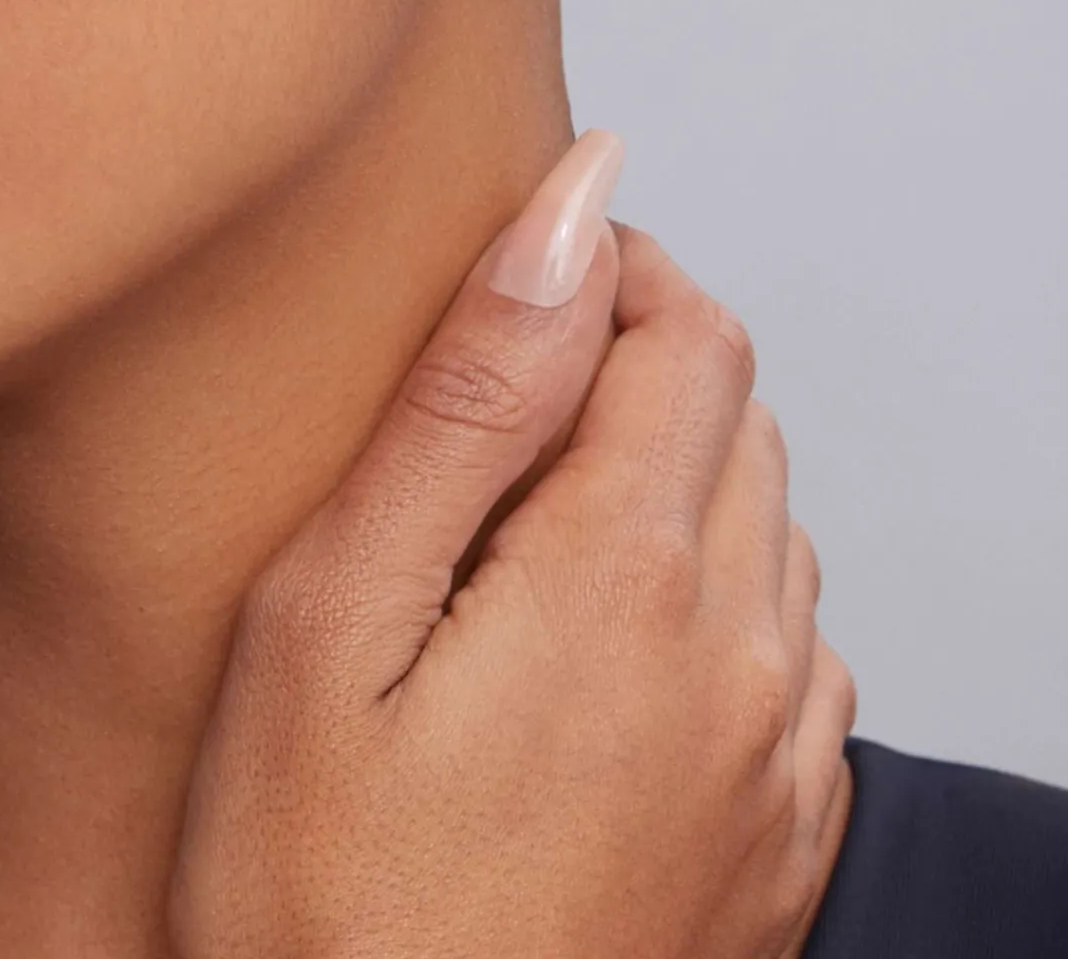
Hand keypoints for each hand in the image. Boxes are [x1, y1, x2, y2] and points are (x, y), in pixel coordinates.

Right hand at [167, 132, 855, 958]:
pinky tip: (594, 651)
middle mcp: (745, 659)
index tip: (515, 289)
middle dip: (632, 366)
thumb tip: (569, 212)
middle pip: (737, 418)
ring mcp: (778, 765)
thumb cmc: (313, 894)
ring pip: (770, 529)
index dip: (607, 272)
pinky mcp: (779, 847)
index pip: (687, 332)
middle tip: (495, 405)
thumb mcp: (330, 616)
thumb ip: (468, 397)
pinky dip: (711, 599)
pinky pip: (791, 655)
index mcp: (629, 579)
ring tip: (527, 528)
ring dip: (671, 479)